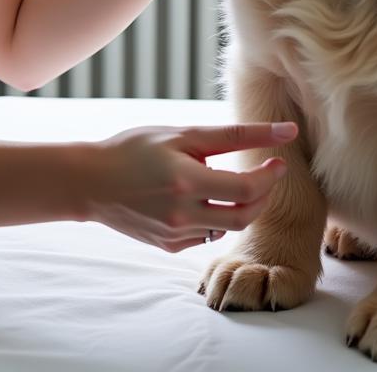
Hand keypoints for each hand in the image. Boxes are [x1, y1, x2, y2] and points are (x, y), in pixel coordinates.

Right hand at [83, 122, 296, 251]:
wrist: (91, 181)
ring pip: (227, 227)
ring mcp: (175, 234)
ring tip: (230, 183)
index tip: (279, 161)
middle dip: (263, 196)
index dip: (270, 176)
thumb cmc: (135, 148)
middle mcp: (182, 214)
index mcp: (186, 181)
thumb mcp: (181, 133)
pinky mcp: (169, 245)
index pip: (248, 188)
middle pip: (245, 216)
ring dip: (239, 206)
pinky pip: (205, 235)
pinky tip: (198, 199)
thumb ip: (233, 135)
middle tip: (266, 175)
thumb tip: (286, 130)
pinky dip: (212, 217)